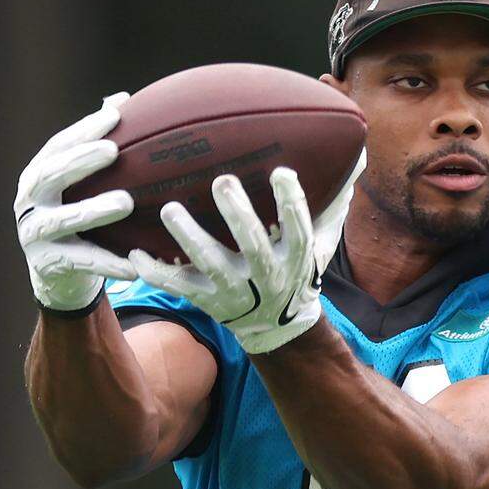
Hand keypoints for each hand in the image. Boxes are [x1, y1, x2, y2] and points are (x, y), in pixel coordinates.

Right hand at [15, 93, 135, 311]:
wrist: (57, 274)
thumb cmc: (79, 217)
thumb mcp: (84, 184)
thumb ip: (99, 146)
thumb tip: (123, 98)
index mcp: (39, 175)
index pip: (60, 145)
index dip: (85, 129)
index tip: (116, 114)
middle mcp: (30, 201)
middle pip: (50, 175)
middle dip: (80, 161)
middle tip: (114, 151)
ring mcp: (34, 234)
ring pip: (62, 220)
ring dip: (93, 210)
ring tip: (125, 202)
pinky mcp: (47, 265)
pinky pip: (81, 262)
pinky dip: (107, 263)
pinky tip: (133, 264)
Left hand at [129, 153, 364, 353]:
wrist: (276, 327)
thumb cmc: (294, 270)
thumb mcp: (319, 244)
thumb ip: (331, 207)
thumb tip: (354, 161)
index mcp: (295, 258)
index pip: (298, 228)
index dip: (291, 202)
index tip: (280, 172)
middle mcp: (267, 276)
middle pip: (253, 246)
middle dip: (237, 215)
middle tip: (222, 181)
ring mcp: (236, 291)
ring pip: (211, 265)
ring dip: (190, 237)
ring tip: (171, 210)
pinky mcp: (208, 302)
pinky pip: (179, 288)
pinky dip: (156, 273)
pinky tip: (135, 254)